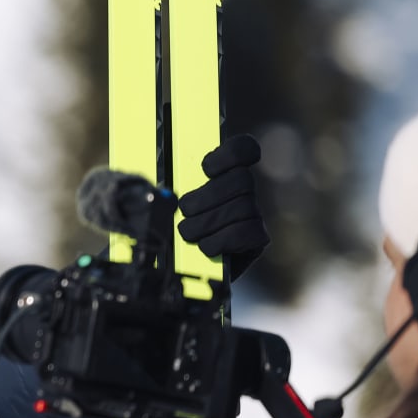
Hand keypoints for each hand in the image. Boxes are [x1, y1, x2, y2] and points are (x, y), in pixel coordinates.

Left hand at [176, 133, 267, 280]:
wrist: (183, 267)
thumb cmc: (170, 229)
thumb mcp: (165, 204)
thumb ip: (167, 187)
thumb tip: (160, 186)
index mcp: (223, 172)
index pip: (244, 149)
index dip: (230, 154)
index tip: (206, 169)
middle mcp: (244, 190)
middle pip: (243, 179)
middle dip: (208, 196)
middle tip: (185, 209)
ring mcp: (254, 213)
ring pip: (242, 208)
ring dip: (207, 222)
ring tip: (188, 233)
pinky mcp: (258, 239)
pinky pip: (247, 232)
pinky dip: (221, 240)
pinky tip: (206, 246)